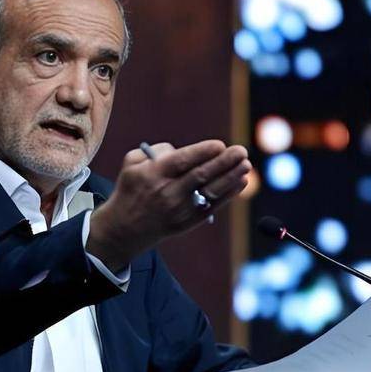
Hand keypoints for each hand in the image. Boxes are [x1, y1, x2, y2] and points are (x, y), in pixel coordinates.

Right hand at [87, 140, 250, 270]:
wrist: (125, 227)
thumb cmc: (132, 187)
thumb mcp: (132, 163)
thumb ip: (157, 150)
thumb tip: (186, 151)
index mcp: (152, 174)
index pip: (181, 162)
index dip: (202, 153)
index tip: (219, 145)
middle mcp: (167, 192)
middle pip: (200, 176)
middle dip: (223, 162)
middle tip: (240, 151)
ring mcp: (179, 209)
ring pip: (210, 192)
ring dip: (230, 177)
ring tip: (245, 165)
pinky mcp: (187, 222)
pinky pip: (212, 206)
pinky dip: (228, 194)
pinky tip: (241, 181)